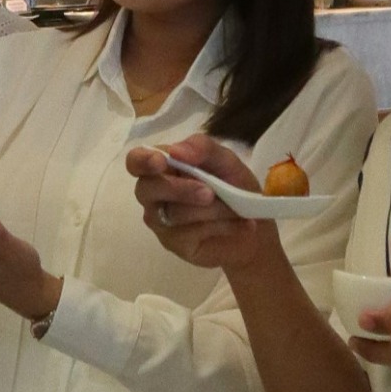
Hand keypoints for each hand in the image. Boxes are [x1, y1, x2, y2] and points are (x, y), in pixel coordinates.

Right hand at [126, 138, 281, 273]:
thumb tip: (175, 150)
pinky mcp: (174, 243)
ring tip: (236, 209)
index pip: (136, 161)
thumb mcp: (226, 160)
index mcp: (163, 166)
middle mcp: (154, 194)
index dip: (142, 160)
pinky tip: (240, 223)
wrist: (254, 221)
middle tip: (210, 193)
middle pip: (148, 189)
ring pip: (174, 213)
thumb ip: (203, 148)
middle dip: (180, 189)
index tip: (160, 162)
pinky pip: (191, 232)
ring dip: (212, 209)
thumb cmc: (233, 185)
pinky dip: (221, 225)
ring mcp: (161, 221)